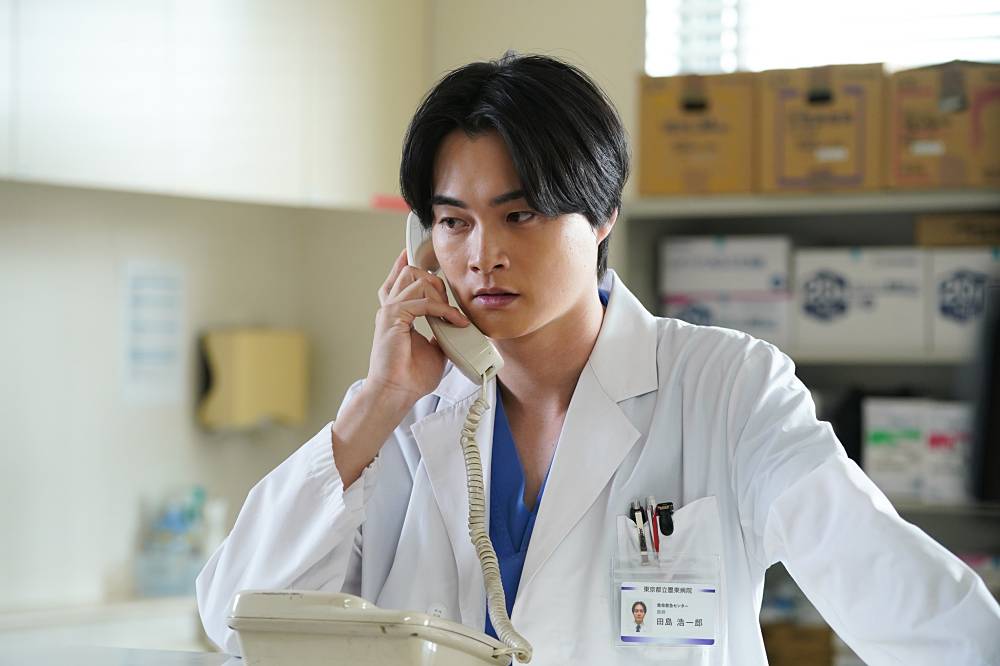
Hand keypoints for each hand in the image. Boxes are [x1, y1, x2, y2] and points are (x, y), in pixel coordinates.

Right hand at [364, 248, 469, 407]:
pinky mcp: (392, 317)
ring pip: (416, 280)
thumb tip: (458, 326)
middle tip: (449, 305)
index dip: (406, 264)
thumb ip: (442, 332)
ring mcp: (390, 311)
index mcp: (396, 314)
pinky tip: (453, 321)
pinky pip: (422, 301)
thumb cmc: (410, 376)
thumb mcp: (435, 349)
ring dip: (440, 296)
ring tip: (453, 317)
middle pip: (410, 272)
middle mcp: (390, 309)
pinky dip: (442, 309)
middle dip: (435, 281)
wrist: (396, 393)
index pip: (399, 280)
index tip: (415, 252)